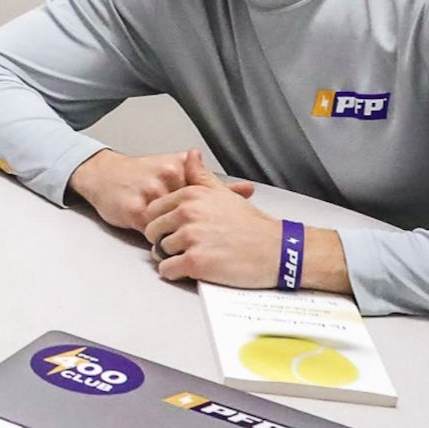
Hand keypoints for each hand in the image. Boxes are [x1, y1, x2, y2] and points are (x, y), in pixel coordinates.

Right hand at [69, 146, 254, 232]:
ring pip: (174, 228)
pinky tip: (158, 237)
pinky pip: (153, 234)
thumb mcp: (178, 172)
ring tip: (178, 239)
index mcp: (180, 167)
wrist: (104, 174)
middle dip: (198, 230)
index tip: (226, 229)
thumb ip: (212, 183)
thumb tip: (248, 189)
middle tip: (204, 239)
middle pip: (193, 215)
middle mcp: (167, 177)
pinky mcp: (134, 210)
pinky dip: (158, 240)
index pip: (209, 197)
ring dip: (177, 238)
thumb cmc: (142, 175)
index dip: (217, 217)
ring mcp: (150, 193)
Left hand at [143, 150, 280, 285]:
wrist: (275, 250)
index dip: (161, 222)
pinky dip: (173, 273)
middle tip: (181, 246)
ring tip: (190, 257)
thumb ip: (200, 174)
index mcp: (191, 196)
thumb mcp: (223, 193)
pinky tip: (188, 269)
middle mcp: (187, 214)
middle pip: (153, 230)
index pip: (153, 209)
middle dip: (162, 240)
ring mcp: (191, 238)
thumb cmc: (251, 225)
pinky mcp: (195, 262)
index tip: (172, 229)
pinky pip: (167, 270)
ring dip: (169, 258)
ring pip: (159, 251)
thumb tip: (190, 155)